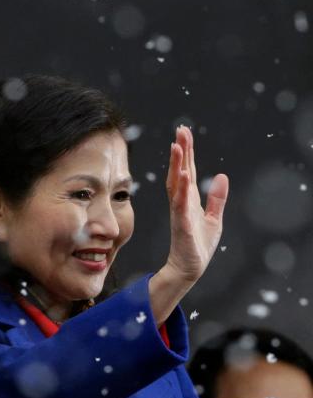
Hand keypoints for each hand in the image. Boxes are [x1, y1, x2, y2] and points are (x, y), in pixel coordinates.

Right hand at [163, 126, 228, 283]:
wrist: (190, 267)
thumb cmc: (198, 245)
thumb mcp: (214, 218)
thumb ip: (217, 198)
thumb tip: (221, 176)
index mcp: (189, 198)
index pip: (187, 170)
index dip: (186, 152)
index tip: (184, 133)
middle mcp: (181, 201)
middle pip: (180, 171)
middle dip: (181, 150)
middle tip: (181, 130)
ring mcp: (179, 211)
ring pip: (177, 183)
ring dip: (177, 165)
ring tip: (177, 146)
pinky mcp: (181, 223)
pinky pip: (180, 203)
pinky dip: (181, 188)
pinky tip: (183, 175)